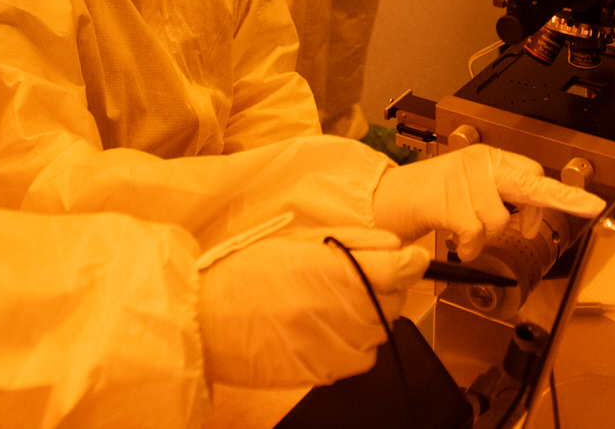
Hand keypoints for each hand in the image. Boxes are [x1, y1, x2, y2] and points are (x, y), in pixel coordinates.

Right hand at [197, 230, 428, 388]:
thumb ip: (357, 242)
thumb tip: (400, 246)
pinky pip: (361, 357)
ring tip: (330, 305)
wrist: (206, 320)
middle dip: (384, 287)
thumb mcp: (302, 240)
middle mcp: (344, 312)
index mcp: (337, 271)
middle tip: (350, 279)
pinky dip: (353, 344)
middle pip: (397, 301)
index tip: (404, 258)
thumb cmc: (247, 273)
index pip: (402, 268)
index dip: (408, 261)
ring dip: (368, 316)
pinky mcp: (326, 373)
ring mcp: (337, 347)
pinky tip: (324, 330)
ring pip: (380, 331)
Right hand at [371, 146, 605, 261]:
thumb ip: (498, 198)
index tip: (588, 206)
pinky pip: (475, 232)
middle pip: (530, 183)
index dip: (554, 197)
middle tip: (592, 208)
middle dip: (560, 200)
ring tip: (463, 233)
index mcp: (487, 159)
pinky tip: (457, 243)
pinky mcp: (447, 198)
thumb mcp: (467, 191)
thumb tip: (530, 221)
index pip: (532, 173)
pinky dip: (469, 246)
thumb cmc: (430, 198)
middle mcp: (479, 163)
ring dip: (484, 237)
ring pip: (499, 220)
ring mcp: (463, 178)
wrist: (387, 200)